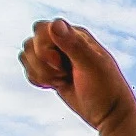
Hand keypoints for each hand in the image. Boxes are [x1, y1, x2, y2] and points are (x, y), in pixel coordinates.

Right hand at [20, 18, 135, 133]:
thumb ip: (73, 44)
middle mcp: (63, 42)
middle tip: (63, 73)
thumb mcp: (91, 66)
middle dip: (41, 62)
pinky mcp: (50, 72)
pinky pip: (29, 69)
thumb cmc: (105, 88)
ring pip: (26, 55)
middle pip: (30, 42)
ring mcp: (55, 57)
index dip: (45, 48)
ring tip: (62, 80)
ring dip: (40, 73)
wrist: (108, 113)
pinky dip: (37, 79)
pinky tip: (56, 85)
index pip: (41, 29)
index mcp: (75, 35)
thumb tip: (55, 23)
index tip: (62, 64)